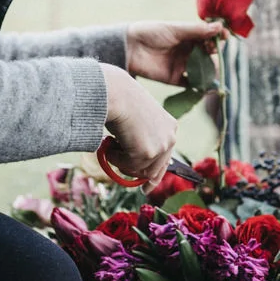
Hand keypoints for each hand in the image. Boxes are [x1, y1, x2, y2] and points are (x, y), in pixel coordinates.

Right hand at [100, 64, 178, 189]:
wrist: (115, 92)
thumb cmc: (121, 99)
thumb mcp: (137, 119)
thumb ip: (141, 137)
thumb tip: (133, 160)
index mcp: (170, 126)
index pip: (166, 157)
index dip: (155, 175)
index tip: (146, 187)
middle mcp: (170, 137)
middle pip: (154, 170)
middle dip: (138, 175)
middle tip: (131, 184)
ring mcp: (160, 146)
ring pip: (137, 169)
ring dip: (120, 160)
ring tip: (110, 143)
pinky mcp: (147, 153)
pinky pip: (125, 165)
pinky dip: (113, 157)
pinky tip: (109, 141)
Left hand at [125, 21, 223, 85]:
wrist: (129, 48)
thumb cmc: (151, 32)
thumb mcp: (175, 29)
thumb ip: (197, 31)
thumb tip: (219, 26)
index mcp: (188, 36)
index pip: (208, 37)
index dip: (217, 37)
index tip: (224, 36)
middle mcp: (187, 51)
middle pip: (208, 55)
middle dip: (214, 54)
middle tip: (212, 51)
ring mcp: (182, 65)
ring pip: (202, 70)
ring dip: (210, 71)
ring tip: (213, 70)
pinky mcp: (174, 79)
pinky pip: (191, 84)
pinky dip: (200, 87)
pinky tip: (209, 87)